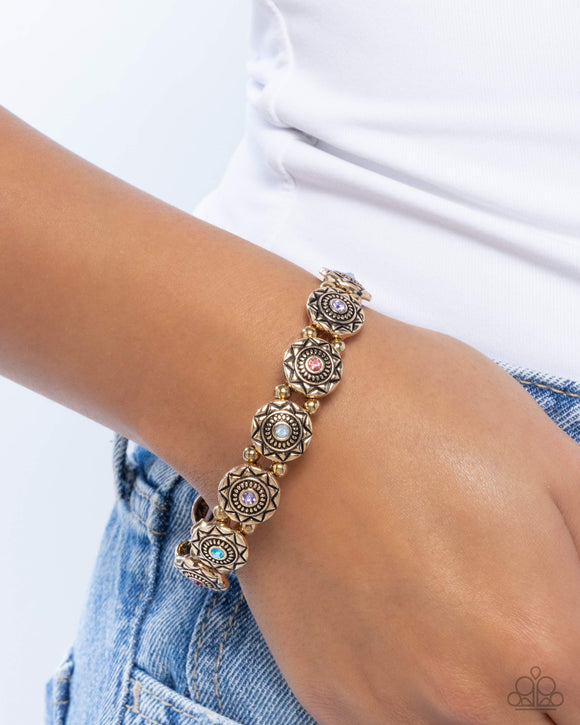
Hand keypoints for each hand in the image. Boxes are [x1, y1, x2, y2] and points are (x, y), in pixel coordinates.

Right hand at [236, 309, 579, 724]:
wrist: (284, 406)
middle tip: (506, 608)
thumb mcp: (553, 460)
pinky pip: (392, 717)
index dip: (575, 659)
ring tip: (442, 603)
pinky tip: (390, 611)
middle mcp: (464, 697)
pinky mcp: (323, 694)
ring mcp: (383, 703)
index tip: (554, 619)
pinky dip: (405, 684)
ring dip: (471, 690)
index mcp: (540, 643)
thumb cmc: (415, 410)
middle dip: (541, 687)